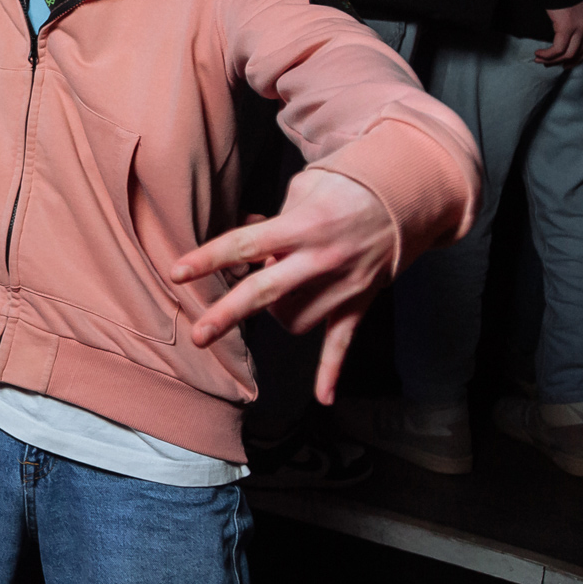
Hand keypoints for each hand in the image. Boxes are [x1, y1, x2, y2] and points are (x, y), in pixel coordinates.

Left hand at [168, 169, 395, 405]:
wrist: (405, 196)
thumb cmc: (345, 186)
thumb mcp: (305, 187)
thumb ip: (272, 220)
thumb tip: (244, 249)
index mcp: (302, 225)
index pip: (246, 244)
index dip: (209, 259)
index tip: (177, 273)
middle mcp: (321, 258)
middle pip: (265, 291)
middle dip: (229, 314)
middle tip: (199, 335)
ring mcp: (343, 284)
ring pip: (295, 320)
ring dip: (276, 313)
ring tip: (281, 289)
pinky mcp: (360, 301)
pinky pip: (343, 342)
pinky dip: (332, 370)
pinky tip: (323, 397)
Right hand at [535, 0, 582, 65]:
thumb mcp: (578, 10)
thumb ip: (577, 23)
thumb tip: (566, 37)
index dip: (577, 59)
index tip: (566, 64)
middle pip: (578, 53)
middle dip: (562, 61)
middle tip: (548, 64)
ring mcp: (580, 28)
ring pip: (568, 54)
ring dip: (552, 59)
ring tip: (539, 59)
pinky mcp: (567, 28)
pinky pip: (558, 49)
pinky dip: (548, 54)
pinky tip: (539, 53)